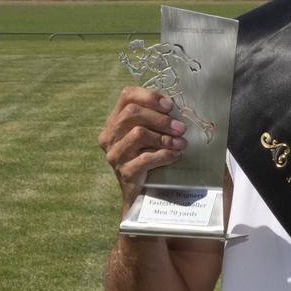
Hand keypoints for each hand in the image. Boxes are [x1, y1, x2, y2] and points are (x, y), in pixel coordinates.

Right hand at [98, 86, 188, 210]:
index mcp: (114, 121)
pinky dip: (165, 155)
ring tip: (181, 143)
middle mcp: (109, 136)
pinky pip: (146, 158)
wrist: (140, 194)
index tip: (170, 106)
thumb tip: (176, 106)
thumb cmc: (148, 157)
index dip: (149, 96)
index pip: (126, 96)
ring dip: (165, 137)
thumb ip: (154, 118)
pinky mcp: (124, 172)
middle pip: (132, 113)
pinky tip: (176, 156)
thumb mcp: (148, 135)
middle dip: (161, 119)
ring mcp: (114, 155)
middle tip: (181, 128)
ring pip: (139, 133)